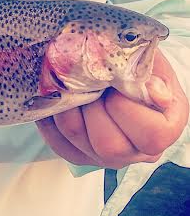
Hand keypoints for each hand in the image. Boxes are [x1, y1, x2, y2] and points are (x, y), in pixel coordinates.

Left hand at [36, 49, 188, 168]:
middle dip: (92, 106)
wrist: (118, 68)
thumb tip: (156, 92)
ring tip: (71, 85)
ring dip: (68, 107)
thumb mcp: (148, 59)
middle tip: (89, 82)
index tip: (115, 83)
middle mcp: (138, 150)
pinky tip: (57, 98)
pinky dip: (52, 118)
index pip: (151, 135)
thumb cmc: (136, 63)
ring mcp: (108, 156)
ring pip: (78, 140)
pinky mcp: (82, 155)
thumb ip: (150, 72)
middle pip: (109, 146)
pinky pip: (59, 143)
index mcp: (164, 128)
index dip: (126, 108)